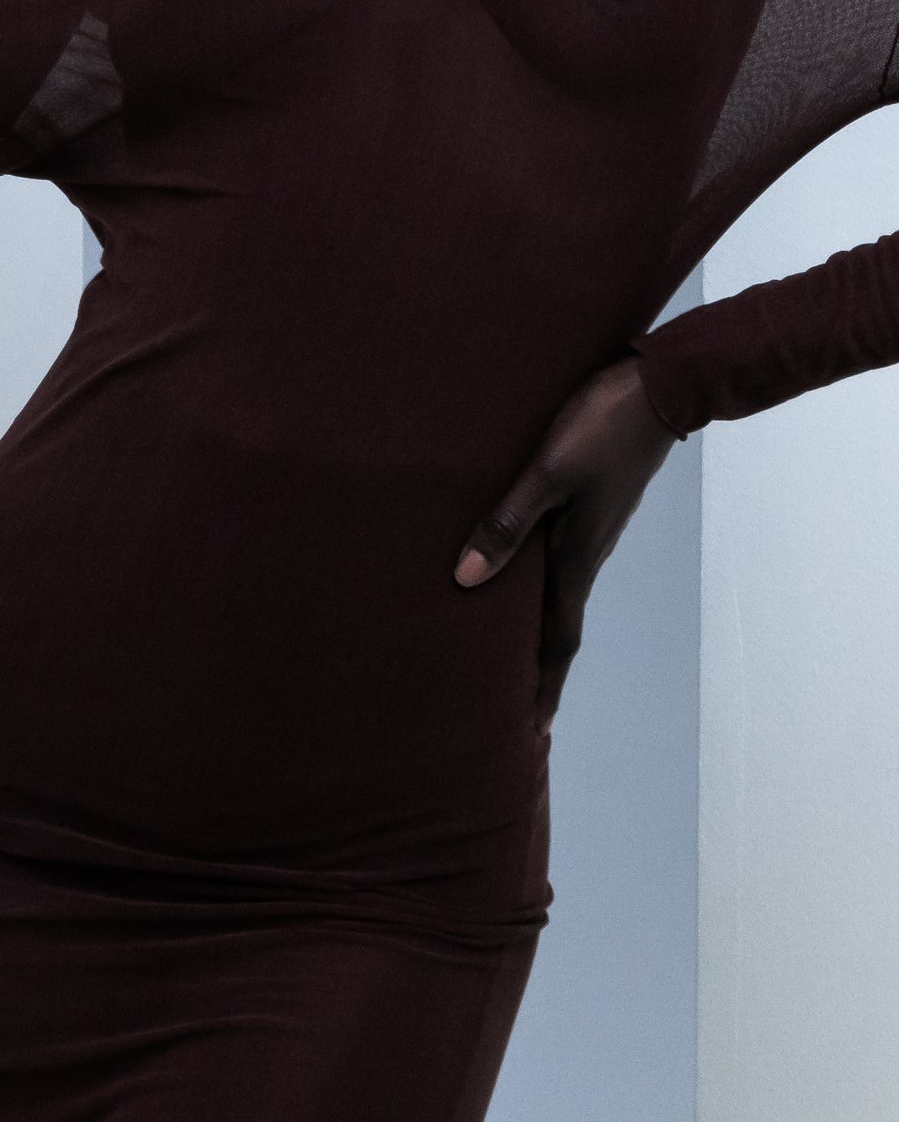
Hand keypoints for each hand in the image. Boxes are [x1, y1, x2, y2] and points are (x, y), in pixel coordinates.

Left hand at [454, 355, 681, 726]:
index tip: (534, 734)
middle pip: (558, 628)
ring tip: (508, 656)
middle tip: (517, 714)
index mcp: (577, 557)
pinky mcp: (589, 507)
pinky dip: (537, 588)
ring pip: (557, 595)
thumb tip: (465, 581)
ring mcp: (590, 532)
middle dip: (537, 672)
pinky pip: (558, 563)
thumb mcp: (546, 473)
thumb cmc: (600, 426)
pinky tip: (518, 578)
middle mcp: (586, 554)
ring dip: (536, 631)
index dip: (543, 686)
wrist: (656, 386)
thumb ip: (506, 524)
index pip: (558, 640)